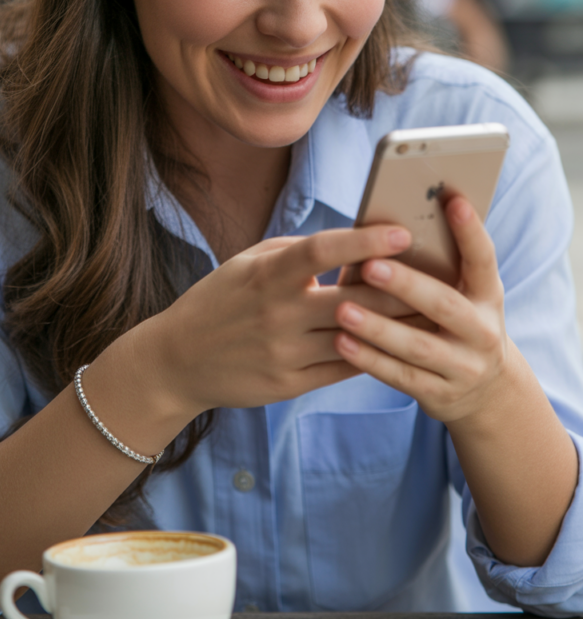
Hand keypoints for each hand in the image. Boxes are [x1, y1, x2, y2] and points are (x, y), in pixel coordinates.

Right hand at [143, 223, 411, 419]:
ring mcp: (284, 354)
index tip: (402, 233)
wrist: (177, 360)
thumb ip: (297, 253)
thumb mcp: (249, 262)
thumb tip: (351, 244)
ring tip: (434, 312)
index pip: (323, 250)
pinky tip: (400, 343)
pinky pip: (343, 367)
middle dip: (400, 286)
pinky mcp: (288, 386)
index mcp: (268, 275)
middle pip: (353, 299)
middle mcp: (278, 314)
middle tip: (441, 274)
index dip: (364, 241)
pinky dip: (373, 353)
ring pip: (356, 337)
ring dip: (397, 325)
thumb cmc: (220, 300)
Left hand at [333, 196, 507, 422]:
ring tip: (342, 309)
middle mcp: (482, 331)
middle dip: (406, 285)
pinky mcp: (440, 394)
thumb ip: (437, 268)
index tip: (451, 200)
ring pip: (418, 346)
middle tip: (370, 266)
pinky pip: (401, 376)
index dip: (471, 231)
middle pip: (444, 305)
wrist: (487, 392)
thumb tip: (387, 228)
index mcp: (487, 295)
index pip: (483, 258)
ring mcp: (464, 366)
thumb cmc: (458, 322)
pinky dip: (370, 359)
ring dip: (378, 328)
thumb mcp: (464, 295)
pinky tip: (342, 342)